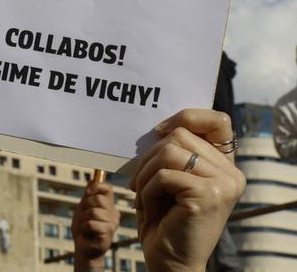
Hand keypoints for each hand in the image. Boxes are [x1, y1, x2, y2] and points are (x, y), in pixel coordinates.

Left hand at [71, 179, 116, 270]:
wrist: (84, 249)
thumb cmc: (84, 229)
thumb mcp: (83, 208)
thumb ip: (88, 195)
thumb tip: (93, 179)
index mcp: (109, 206)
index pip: (107, 188)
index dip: (95, 188)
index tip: (86, 194)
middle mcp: (114, 214)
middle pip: (98, 198)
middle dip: (85, 206)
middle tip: (84, 216)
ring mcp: (112, 224)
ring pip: (93, 211)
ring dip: (83, 218)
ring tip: (85, 226)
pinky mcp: (108, 234)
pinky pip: (91, 223)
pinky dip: (84, 227)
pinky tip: (87, 233)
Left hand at [131, 109, 244, 271]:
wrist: (170, 261)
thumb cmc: (165, 218)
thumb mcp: (171, 178)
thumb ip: (176, 151)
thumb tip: (161, 125)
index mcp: (225, 166)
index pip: (217, 121)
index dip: (186, 116)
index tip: (159, 131)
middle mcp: (232, 174)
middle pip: (180, 134)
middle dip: (149, 157)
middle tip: (141, 183)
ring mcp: (223, 184)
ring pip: (168, 151)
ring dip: (145, 174)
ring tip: (144, 196)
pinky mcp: (208, 195)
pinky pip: (164, 175)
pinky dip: (147, 191)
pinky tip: (150, 209)